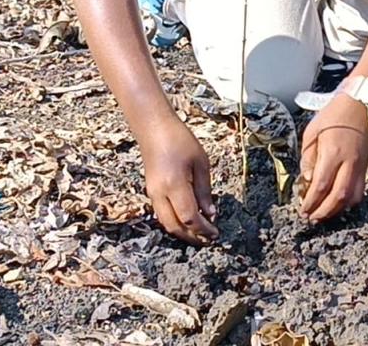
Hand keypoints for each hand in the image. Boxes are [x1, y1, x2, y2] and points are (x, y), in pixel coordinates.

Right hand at [138, 116, 217, 244]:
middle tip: (209, 239)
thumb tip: (210, 213)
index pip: (190, 217)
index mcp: (174, 185)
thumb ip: (205, 190)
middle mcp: (160, 194)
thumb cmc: (180, 140)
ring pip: (166, 223)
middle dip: (192, 237)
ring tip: (200, 233)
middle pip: (175, 227)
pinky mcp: (151, 192)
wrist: (153, 129)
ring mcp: (152, 194)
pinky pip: (162, 214)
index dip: (203, 229)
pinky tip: (188, 219)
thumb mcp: (200, 162)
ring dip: (183, 232)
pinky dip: (176, 222)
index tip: (216, 233)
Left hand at [299, 92, 367, 221]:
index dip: (311, 202)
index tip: (302, 209)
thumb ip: (308, 159)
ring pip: (351, 197)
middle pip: (337, 196)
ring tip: (323, 215)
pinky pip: (359, 191)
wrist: (361, 105)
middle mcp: (349, 162)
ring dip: (337, 210)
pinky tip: (338, 204)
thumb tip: (306, 181)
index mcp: (332, 152)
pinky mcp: (366, 167)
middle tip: (311, 218)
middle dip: (323, 211)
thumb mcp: (311, 133)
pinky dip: (349, 202)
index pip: (320, 185)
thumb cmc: (333, 116)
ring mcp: (360, 166)